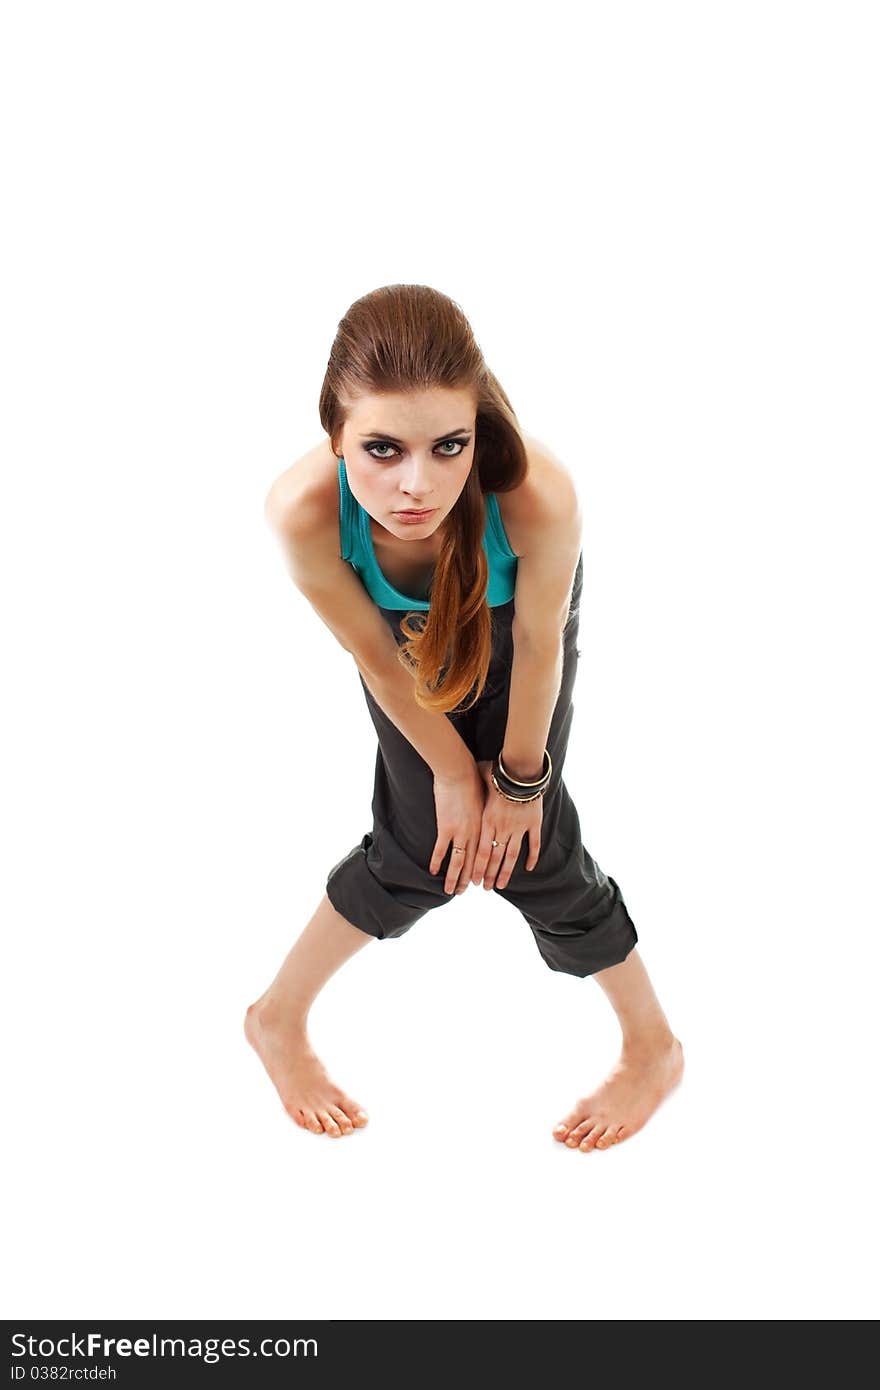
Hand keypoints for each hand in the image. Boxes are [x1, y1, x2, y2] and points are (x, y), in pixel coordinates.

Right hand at [430, 762, 485, 895]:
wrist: (459, 772)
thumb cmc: (473, 778)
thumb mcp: (485, 796)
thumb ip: (486, 805)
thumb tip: (488, 806)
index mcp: (485, 826)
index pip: (485, 854)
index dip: (481, 870)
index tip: (479, 881)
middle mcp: (475, 833)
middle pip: (473, 863)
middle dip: (468, 879)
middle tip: (464, 892)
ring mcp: (461, 832)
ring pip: (458, 862)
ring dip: (454, 878)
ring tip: (450, 891)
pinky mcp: (446, 827)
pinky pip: (441, 850)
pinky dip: (437, 861)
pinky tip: (432, 871)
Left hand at [472, 760, 542, 889]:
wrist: (520, 770)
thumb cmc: (498, 774)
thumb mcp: (479, 785)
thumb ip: (472, 790)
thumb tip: (461, 782)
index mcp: (487, 821)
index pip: (480, 851)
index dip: (478, 868)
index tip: (474, 880)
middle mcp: (502, 828)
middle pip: (494, 857)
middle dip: (489, 875)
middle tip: (486, 888)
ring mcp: (518, 827)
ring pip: (511, 855)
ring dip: (505, 872)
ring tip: (500, 885)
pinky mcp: (533, 823)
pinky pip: (533, 843)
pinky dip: (532, 857)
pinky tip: (528, 868)